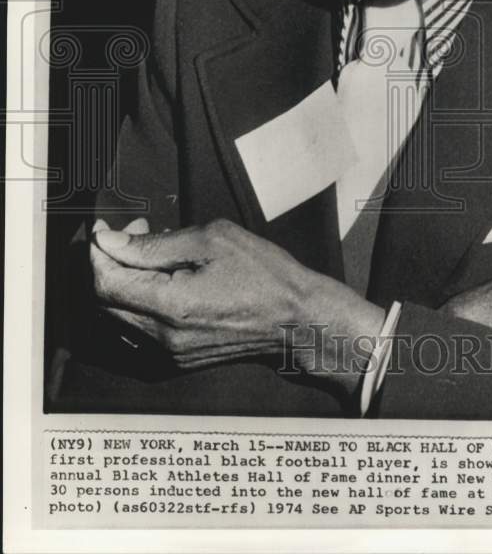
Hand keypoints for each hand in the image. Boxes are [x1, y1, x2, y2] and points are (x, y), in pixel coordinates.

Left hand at [90, 218, 383, 391]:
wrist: (297, 320)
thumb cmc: (265, 275)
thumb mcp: (212, 240)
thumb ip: (155, 243)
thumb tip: (111, 242)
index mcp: (170, 306)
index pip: (106, 283)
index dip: (99, 252)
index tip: (106, 229)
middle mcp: (162, 337)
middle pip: (105, 302)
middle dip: (111, 262)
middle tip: (134, 232)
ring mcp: (169, 352)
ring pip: (118, 316)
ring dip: (123, 281)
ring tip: (151, 253)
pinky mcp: (178, 358)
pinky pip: (138, 329)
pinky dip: (138, 301)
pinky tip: (162, 279)